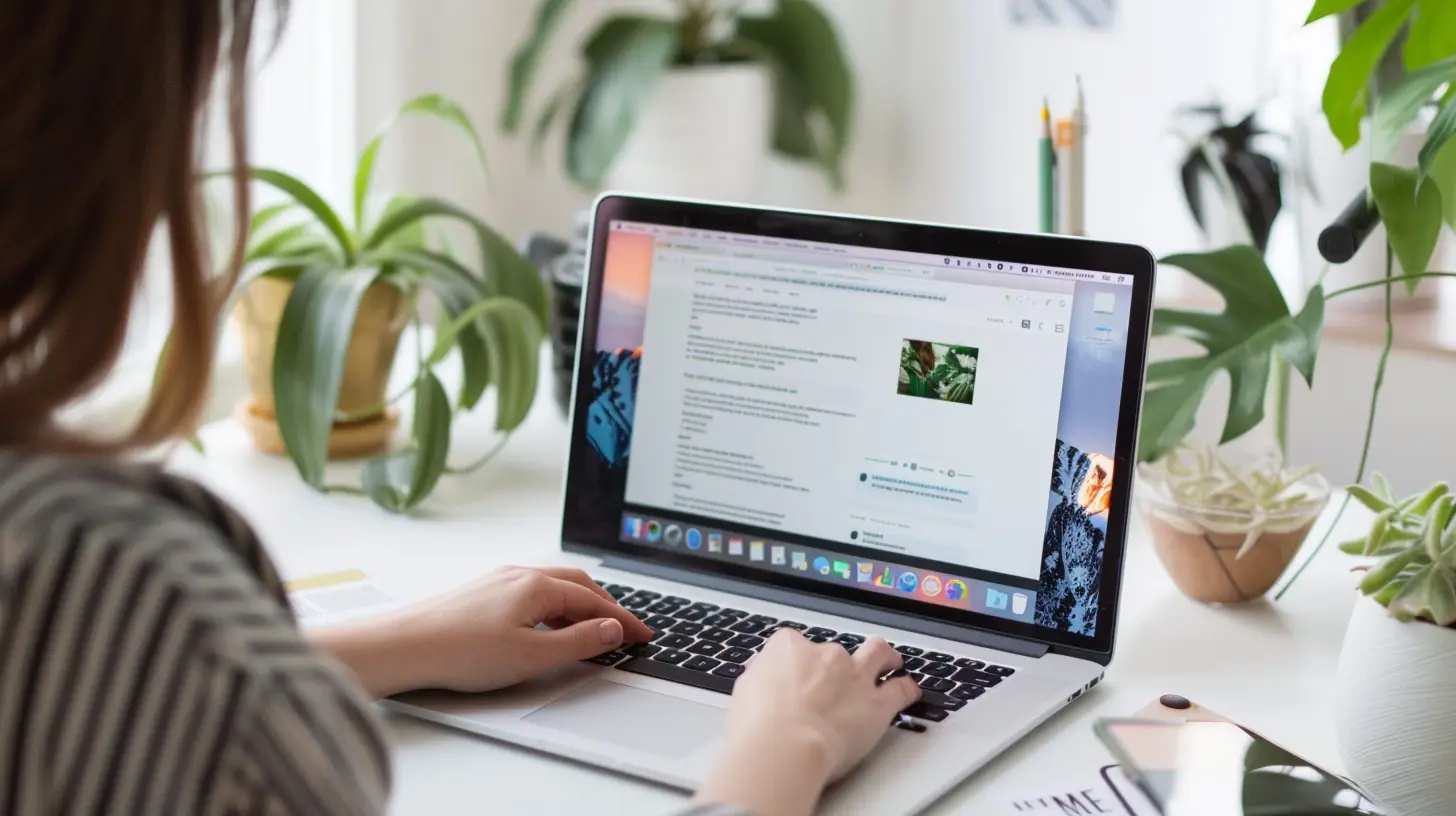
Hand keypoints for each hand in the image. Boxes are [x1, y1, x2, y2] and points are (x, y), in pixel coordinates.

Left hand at [315, 566, 653, 696]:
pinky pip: (531, 591)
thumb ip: (578, 642)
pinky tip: (547, 625)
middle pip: (577, 584)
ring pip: (553, 586)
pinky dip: (553, 605)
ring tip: (592, 630)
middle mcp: (519, 574)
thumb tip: (611, 630)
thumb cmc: (460, 652)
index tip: (643, 635)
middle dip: (606, 605)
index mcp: (537, 586)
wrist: (403, 646)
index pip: (595, 600)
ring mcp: (498, 579)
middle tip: (625, 629)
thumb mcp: (531, 656)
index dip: (623, 620)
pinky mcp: (480, 591)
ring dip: (579, 605)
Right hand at [695, 632, 920, 815]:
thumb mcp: (744, 692)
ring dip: (884, 657)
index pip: (795, 644)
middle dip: (839, 661)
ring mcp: (854, 675)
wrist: (784, 745)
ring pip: (878, 653)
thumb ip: (761, 680)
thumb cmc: (757, 724)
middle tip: (840, 672)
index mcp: (788, 647)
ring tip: (889, 661)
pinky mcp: (877, 703)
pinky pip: (900, 689)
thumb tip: (762, 682)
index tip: (797, 676)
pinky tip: (909, 692)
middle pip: (836, 650)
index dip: (797, 662)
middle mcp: (825, 655)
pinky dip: (906, 690)